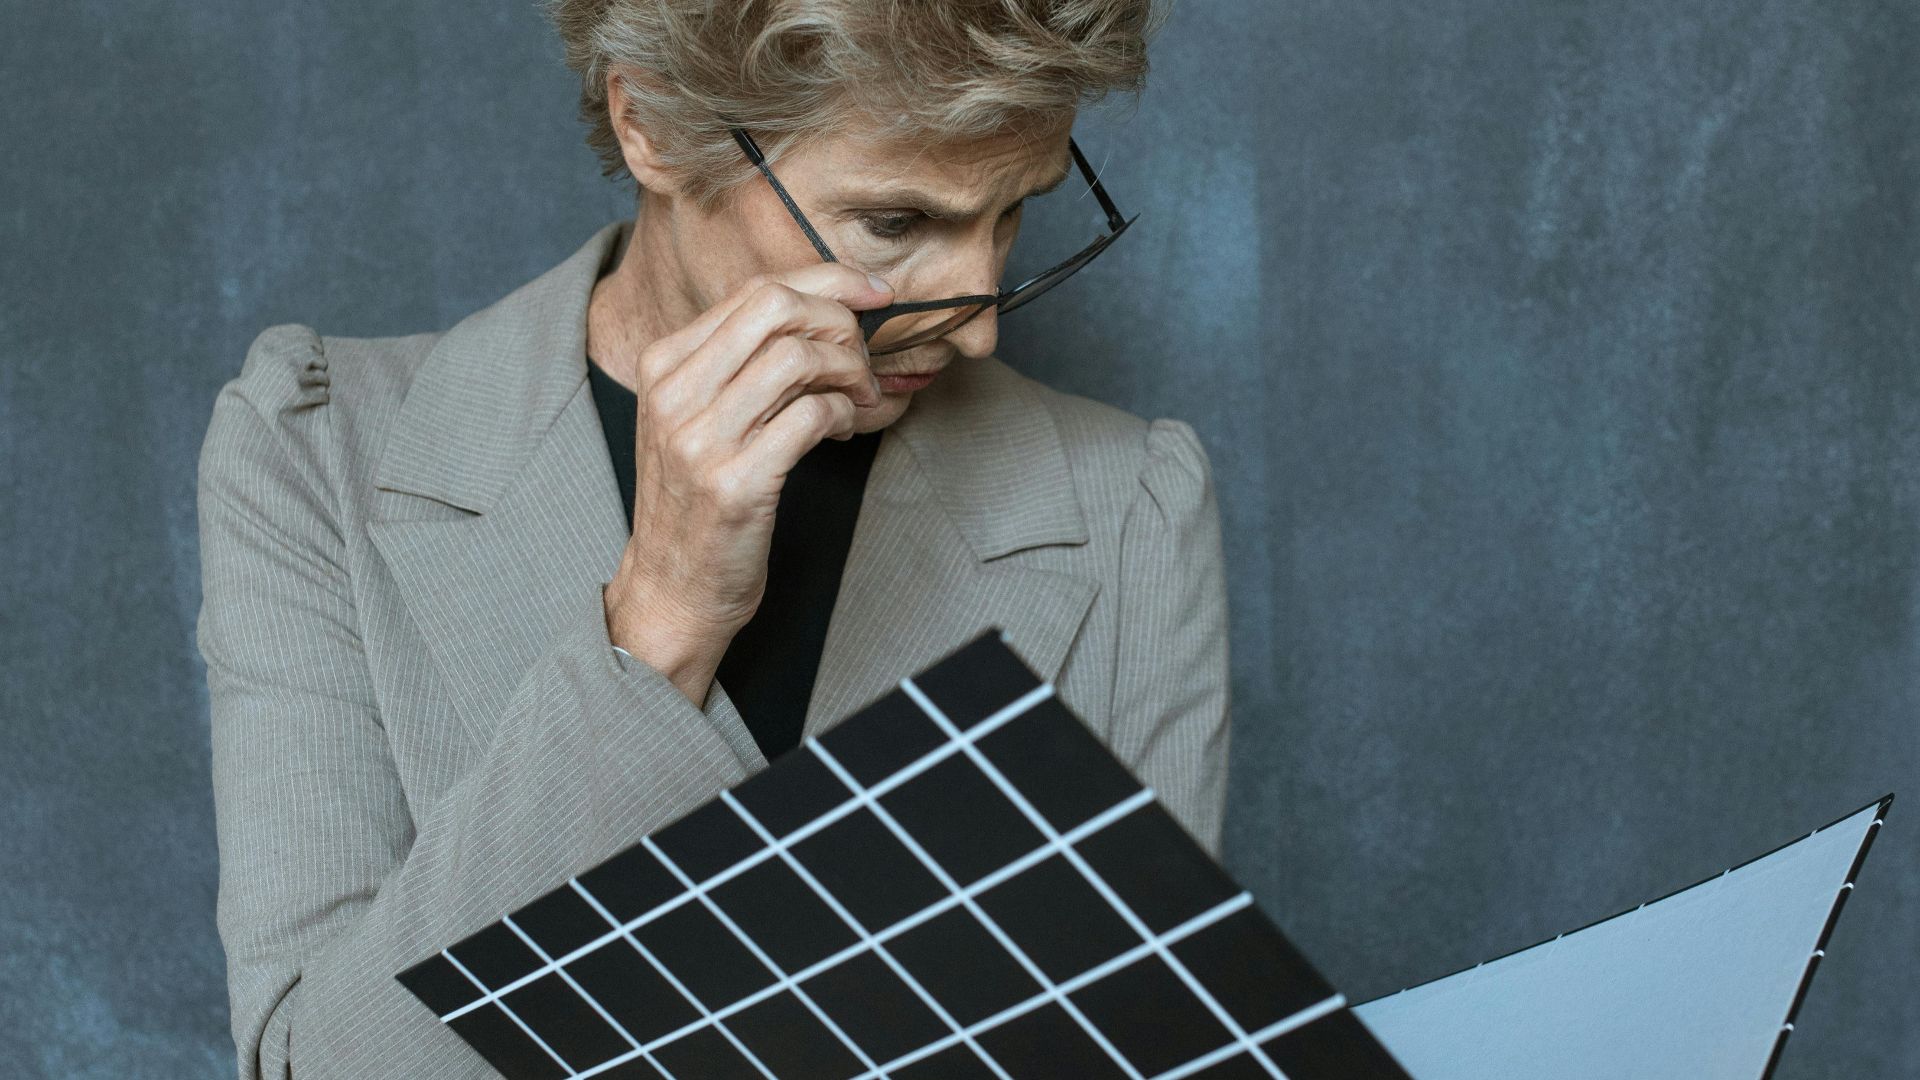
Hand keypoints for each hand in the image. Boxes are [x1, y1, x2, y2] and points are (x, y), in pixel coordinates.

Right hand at [602, 264, 891, 705]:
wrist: (674, 588)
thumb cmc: (698, 500)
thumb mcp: (697, 417)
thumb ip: (739, 361)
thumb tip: (821, 306)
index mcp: (663, 363)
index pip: (756, 289)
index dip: (829, 281)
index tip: (873, 295)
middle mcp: (674, 393)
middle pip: (776, 306)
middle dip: (841, 321)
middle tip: (864, 358)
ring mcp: (700, 438)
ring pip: (798, 356)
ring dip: (849, 371)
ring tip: (859, 398)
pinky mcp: (736, 482)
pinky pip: (812, 415)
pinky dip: (844, 414)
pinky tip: (844, 429)